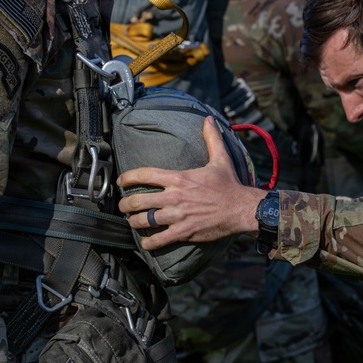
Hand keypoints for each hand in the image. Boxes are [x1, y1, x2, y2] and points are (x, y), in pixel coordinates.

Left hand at [117, 117, 263, 249]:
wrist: (241, 209)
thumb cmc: (229, 185)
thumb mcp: (221, 159)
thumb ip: (211, 139)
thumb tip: (209, 120)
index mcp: (179, 178)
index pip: (145, 174)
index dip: (128, 177)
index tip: (120, 181)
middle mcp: (175, 196)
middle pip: (138, 200)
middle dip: (125, 204)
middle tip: (122, 206)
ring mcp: (178, 215)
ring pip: (144, 220)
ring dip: (134, 222)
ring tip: (132, 221)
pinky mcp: (184, 231)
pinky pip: (159, 240)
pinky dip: (148, 242)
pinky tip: (145, 242)